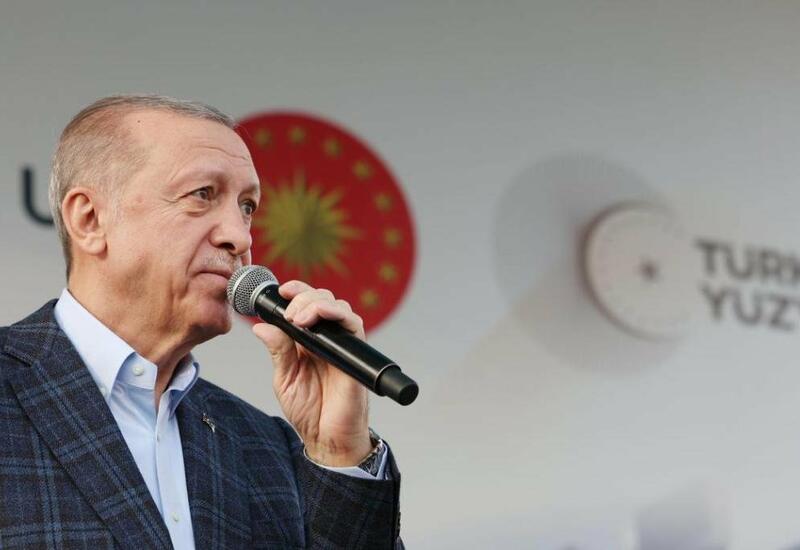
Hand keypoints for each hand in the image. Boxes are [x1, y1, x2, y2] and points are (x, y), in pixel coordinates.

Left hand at [252, 280, 372, 466]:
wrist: (327, 438)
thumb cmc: (308, 412)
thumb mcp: (285, 379)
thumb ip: (278, 351)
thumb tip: (261, 327)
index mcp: (308, 341)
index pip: (306, 305)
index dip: (296, 292)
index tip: (282, 291)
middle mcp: (327, 339)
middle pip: (322, 299)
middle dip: (303, 296)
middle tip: (288, 314)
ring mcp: (343, 344)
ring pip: (338, 306)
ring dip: (316, 303)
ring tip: (298, 317)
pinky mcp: (356, 353)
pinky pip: (353, 324)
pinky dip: (335, 313)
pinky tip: (317, 318)